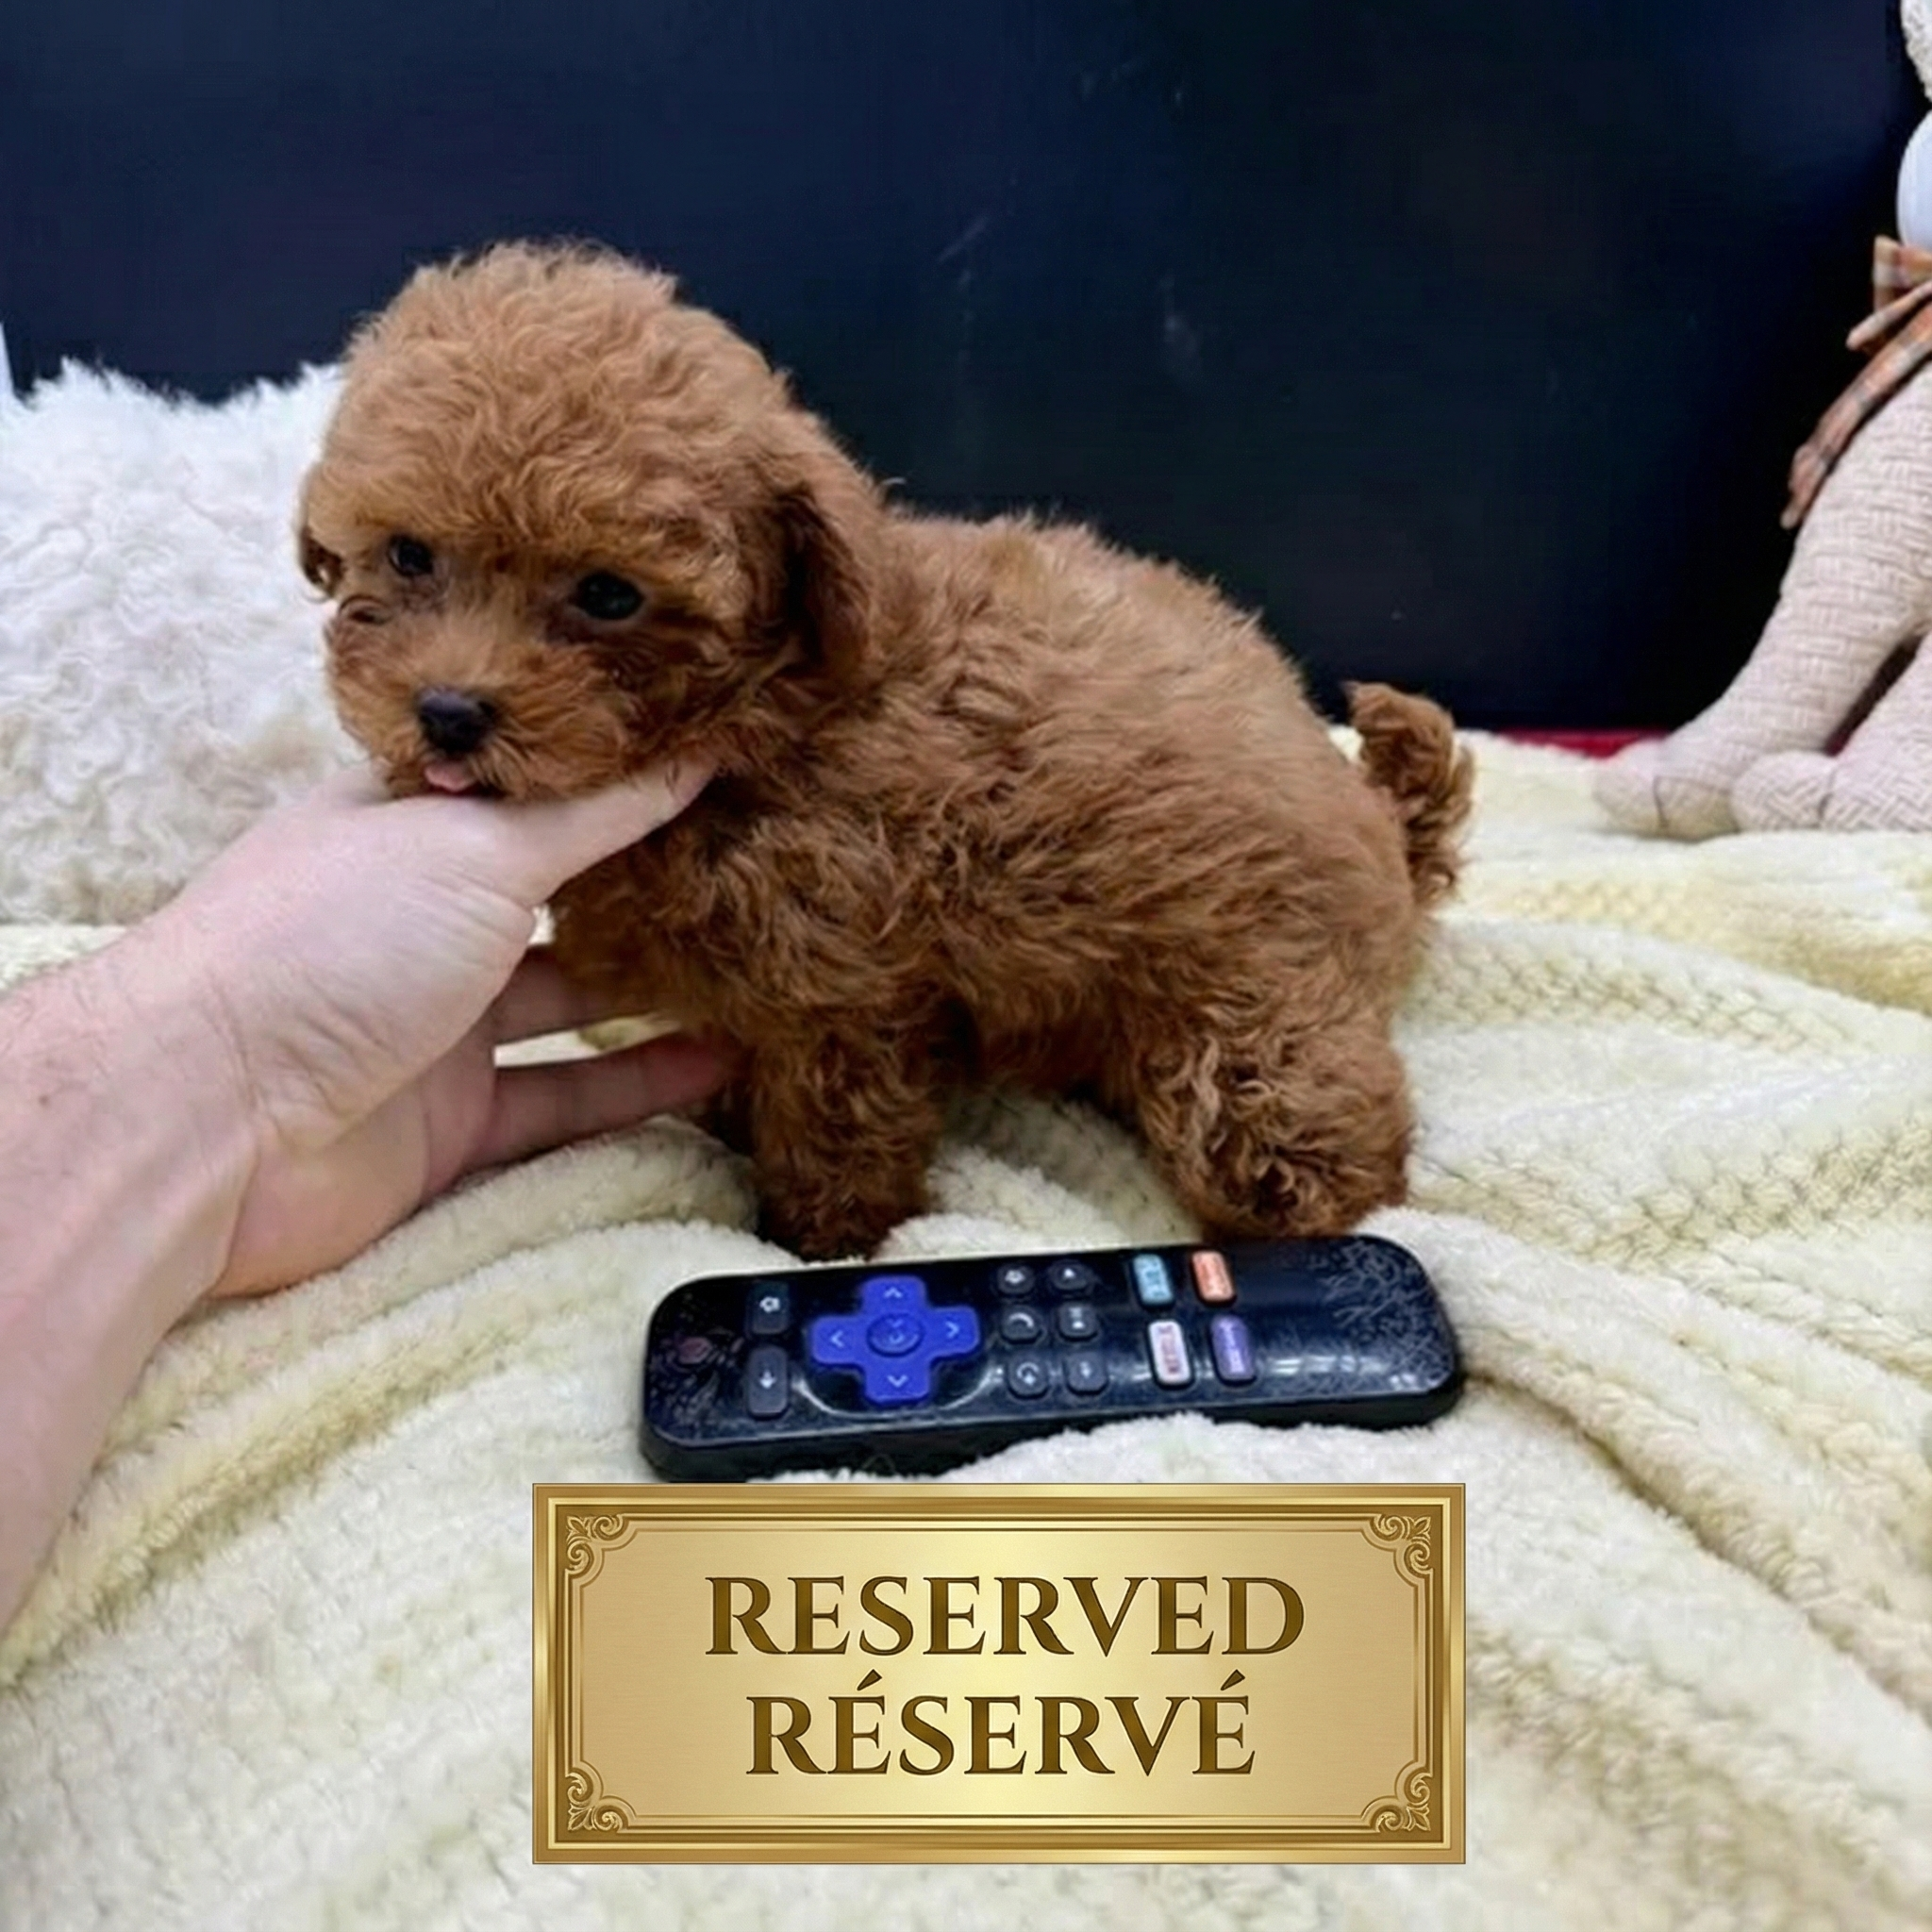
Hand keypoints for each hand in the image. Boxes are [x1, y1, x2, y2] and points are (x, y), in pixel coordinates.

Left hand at [125, 758, 725, 1294]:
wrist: (210, 1122)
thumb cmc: (330, 942)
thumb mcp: (476, 847)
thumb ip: (595, 814)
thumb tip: (693, 748)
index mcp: (402, 822)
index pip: (523, 783)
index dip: (613, 769)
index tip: (714, 752)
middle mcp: (417, 915)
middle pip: (551, 890)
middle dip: (643, 879)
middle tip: (753, 858)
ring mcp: (432, 1021)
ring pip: (567, 998)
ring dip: (654, 986)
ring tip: (758, 960)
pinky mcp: (449, 1120)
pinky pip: (564, 1096)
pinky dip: (638, 1083)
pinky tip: (719, 1063)